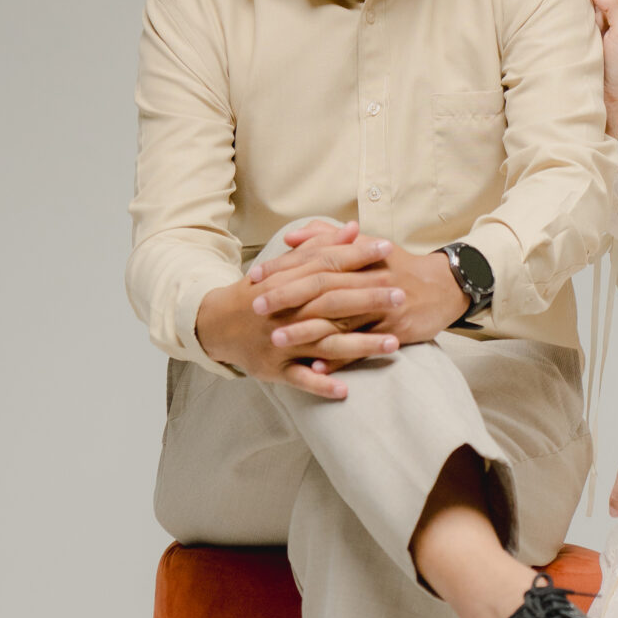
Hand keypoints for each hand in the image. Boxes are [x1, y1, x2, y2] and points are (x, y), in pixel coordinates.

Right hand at [195, 222, 405, 395]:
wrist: (215, 324)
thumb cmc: (259, 292)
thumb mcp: (286, 267)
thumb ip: (321, 247)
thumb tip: (354, 228)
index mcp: (288, 282)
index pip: (327, 264)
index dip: (358, 256)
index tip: (389, 250)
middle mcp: (285, 311)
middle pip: (330, 302)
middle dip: (368, 299)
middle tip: (402, 295)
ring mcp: (280, 342)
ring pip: (323, 343)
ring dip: (359, 345)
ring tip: (393, 344)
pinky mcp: (274, 369)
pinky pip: (300, 378)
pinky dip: (321, 384)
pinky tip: (346, 389)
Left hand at [268, 228, 470, 347]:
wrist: (446, 286)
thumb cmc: (400, 267)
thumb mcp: (367, 245)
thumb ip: (327, 239)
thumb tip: (291, 237)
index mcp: (360, 257)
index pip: (315, 260)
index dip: (284, 268)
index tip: (255, 277)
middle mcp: (369, 279)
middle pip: (322, 287)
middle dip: (287, 297)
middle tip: (255, 306)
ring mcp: (383, 306)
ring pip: (339, 318)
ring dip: (306, 330)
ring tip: (277, 339)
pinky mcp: (396, 330)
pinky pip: (363, 346)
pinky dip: (339, 357)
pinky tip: (316, 366)